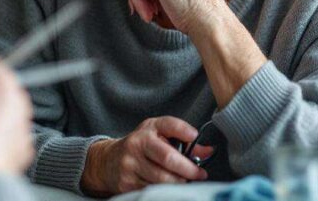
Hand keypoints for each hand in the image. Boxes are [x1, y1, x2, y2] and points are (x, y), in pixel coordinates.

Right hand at [81, 117, 212, 195]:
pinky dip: (165, 191)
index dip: (182, 130)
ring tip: (185, 182)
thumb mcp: (158, 135)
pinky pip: (152, 190)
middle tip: (199, 174)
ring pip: (162, 179)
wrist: (108, 160)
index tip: (194, 136)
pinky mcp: (127, 184)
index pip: (167, 125)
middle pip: (168, 158)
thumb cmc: (140, 145)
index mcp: (147, 130)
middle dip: (188, 169)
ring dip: (178, 183)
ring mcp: (129, 165)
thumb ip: (182, 139)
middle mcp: (136, 144)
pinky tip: (170, 188)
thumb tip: (209, 151)